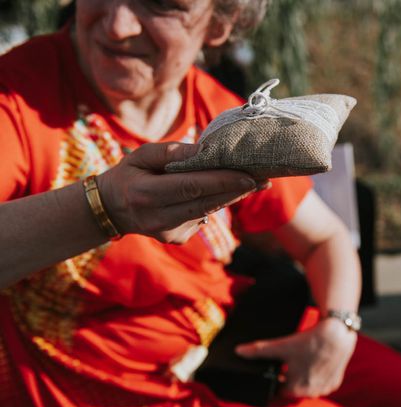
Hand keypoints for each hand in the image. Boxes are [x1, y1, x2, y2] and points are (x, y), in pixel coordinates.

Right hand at [96, 142, 266, 243]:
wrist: (111, 210)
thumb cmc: (130, 175)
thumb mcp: (141, 155)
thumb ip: (170, 153)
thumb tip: (204, 150)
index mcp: (146, 193)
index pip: (192, 187)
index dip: (222, 182)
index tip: (249, 177)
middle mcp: (158, 218)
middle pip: (206, 203)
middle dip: (237, 190)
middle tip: (264, 178)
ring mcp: (168, 232)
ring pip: (208, 212)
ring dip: (230, 197)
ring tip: (253, 182)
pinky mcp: (176, 239)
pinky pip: (201, 219)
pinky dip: (210, 205)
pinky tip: (213, 195)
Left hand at [235, 318, 356, 397]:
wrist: (337, 334)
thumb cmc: (308, 342)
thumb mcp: (281, 346)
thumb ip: (258, 351)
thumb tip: (238, 351)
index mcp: (294, 390)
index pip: (277, 390)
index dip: (274, 379)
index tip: (275, 369)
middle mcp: (310, 394)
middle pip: (293, 389)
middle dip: (288, 378)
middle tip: (288, 362)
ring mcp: (324, 390)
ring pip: (308, 387)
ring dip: (303, 378)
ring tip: (301, 361)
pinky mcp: (335, 383)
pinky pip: (321, 384)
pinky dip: (317, 376)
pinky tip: (314, 362)